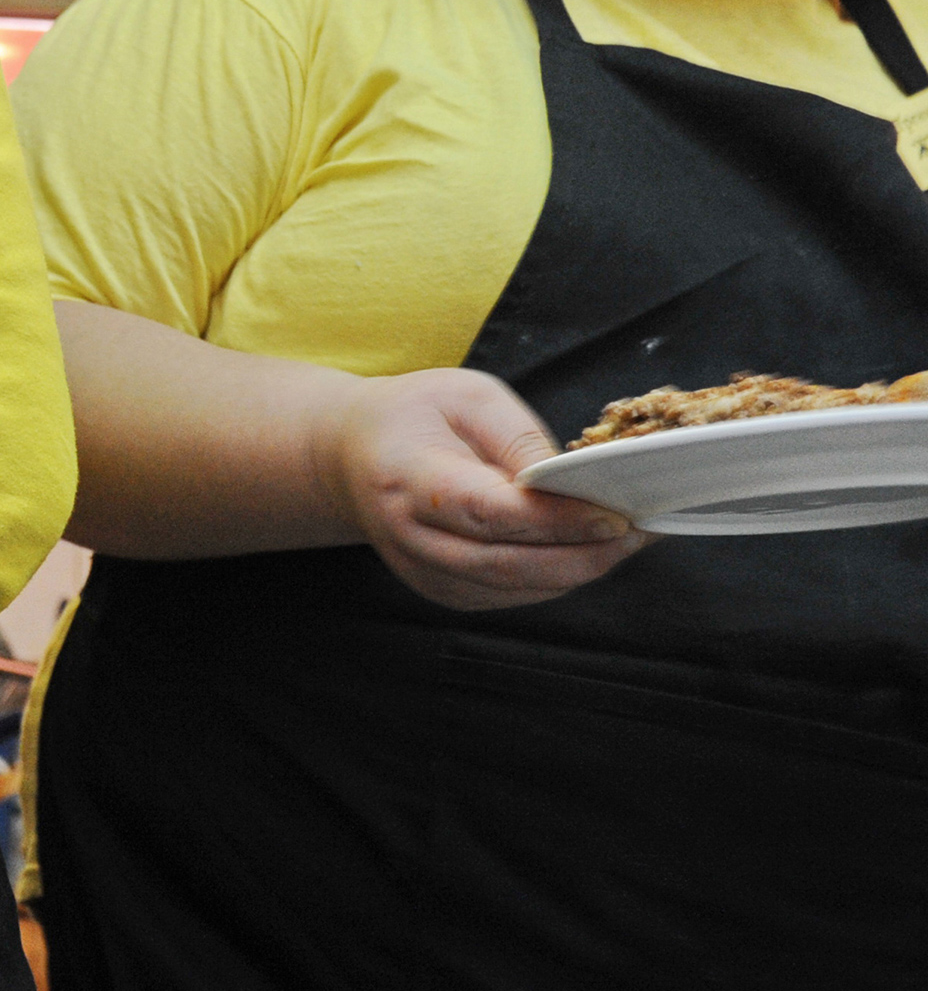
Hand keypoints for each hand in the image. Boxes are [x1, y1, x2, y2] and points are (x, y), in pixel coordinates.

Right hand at [316, 368, 650, 610]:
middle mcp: (408, 535)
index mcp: (406, 477)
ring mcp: (422, 571)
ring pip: (517, 588)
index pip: (488, 510)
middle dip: (585, 554)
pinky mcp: (440, 591)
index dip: (555, 520)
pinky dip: (557, 577)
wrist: (350, 457)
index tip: (616, 515)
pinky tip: (586, 550)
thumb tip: (572, 481)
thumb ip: (518, 436)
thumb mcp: (465, 395)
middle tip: (642, 532)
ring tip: (629, 539)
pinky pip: (512, 595)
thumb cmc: (413, 416)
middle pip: (508, 564)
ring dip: (580, 569)